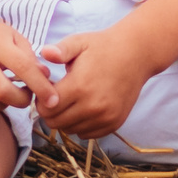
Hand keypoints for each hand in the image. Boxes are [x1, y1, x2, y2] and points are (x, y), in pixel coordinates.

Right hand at [0, 16, 57, 119]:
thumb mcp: (15, 39)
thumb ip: (31, 59)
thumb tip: (46, 79)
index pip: (23, 67)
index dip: (41, 86)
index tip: (52, 99)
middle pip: (2, 91)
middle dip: (21, 100)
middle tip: (26, 97)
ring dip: (2, 106)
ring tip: (6, 96)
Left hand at [35, 24, 154, 141]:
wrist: (136, 54)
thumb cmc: (103, 46)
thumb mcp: (79, 42)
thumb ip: (59, 50)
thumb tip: (44, 52)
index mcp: (80, 87)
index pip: (46, 109)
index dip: (41, 100)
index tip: (48, 89)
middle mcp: (93, 106)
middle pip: (56, 123)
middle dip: (50, 111)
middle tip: (57, 96)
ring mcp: (105, 117)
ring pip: (70, 130)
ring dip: (65, 119)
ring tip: (71, 100)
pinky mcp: (114, 123)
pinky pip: (87, 134)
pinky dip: (81, 125)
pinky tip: (83, 108)